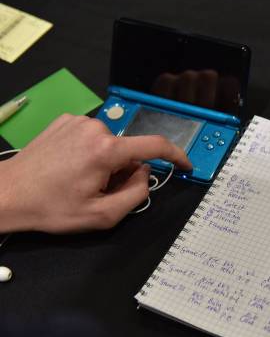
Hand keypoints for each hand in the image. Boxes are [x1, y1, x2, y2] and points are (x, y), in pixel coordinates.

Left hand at [0, 114, 191, 232]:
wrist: (6, 194)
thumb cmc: (50, 207)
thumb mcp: (102, 215)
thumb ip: (136, 194)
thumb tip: (145, 175)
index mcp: (107, 150)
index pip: (156, 145)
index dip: (177, 156)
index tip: (185, 166)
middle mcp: (96, 128)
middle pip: (129, 150)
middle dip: (124, 171)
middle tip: (100, 191)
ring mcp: (78, 122)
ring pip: (111, 144)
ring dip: (106, 162)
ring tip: (80, 180)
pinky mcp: (65, 121)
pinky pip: (93, 137)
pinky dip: (91, 153)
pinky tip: (70, 168)